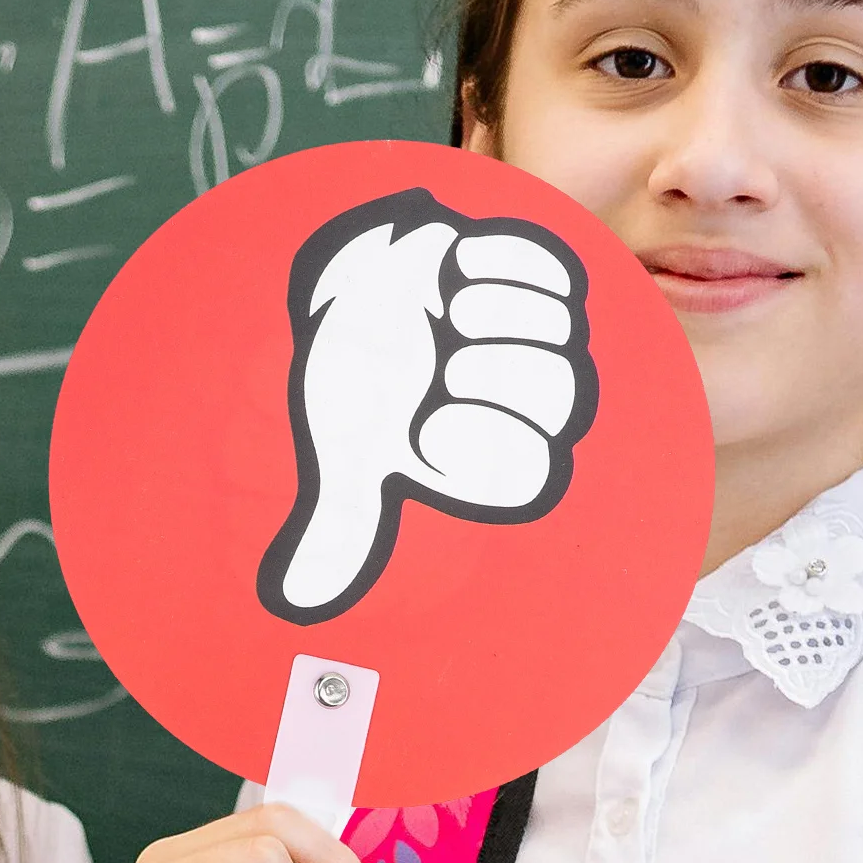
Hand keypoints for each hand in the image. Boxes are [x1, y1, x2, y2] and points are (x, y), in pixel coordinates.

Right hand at [257, 187, 598, 623]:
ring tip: (446, 312)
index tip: (427, 428)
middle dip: (495, 375)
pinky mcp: (534, 274)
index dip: (490, 445)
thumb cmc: (357, 381)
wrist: (353, 296)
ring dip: (496, 315)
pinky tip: (455, 272)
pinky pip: (547, 269)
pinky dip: (500, 262)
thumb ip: (343, 523)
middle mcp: (532, 398)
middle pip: (558, 393)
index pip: (535, 469)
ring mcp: (538, 334)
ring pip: (559, 329)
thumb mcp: (347, 453)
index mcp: (502, 453)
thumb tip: (303, 599)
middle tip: (445, 365)